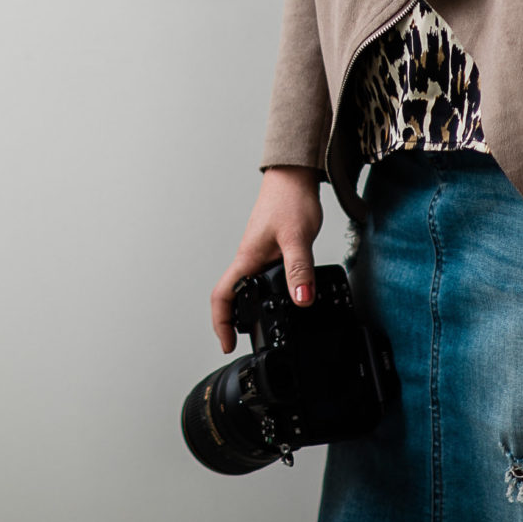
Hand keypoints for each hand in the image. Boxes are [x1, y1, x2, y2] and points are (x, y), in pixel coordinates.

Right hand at [210, 167, 323, 352]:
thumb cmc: (289, 200)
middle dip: (235, 322)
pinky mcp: (273, 250)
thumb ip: (299, 269)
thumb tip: (301, 300)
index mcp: (247, 259)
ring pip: (249, 287)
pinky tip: (288, 297)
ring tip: (266, 327)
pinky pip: (266, 278)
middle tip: (247, 343)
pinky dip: (271, 294)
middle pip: (232, 296)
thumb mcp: (297, 238)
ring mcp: (260, 255)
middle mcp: (250, 259)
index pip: (223, 296)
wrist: (295, 177)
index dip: (221, 323)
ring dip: (252, 309)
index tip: (228, 344)